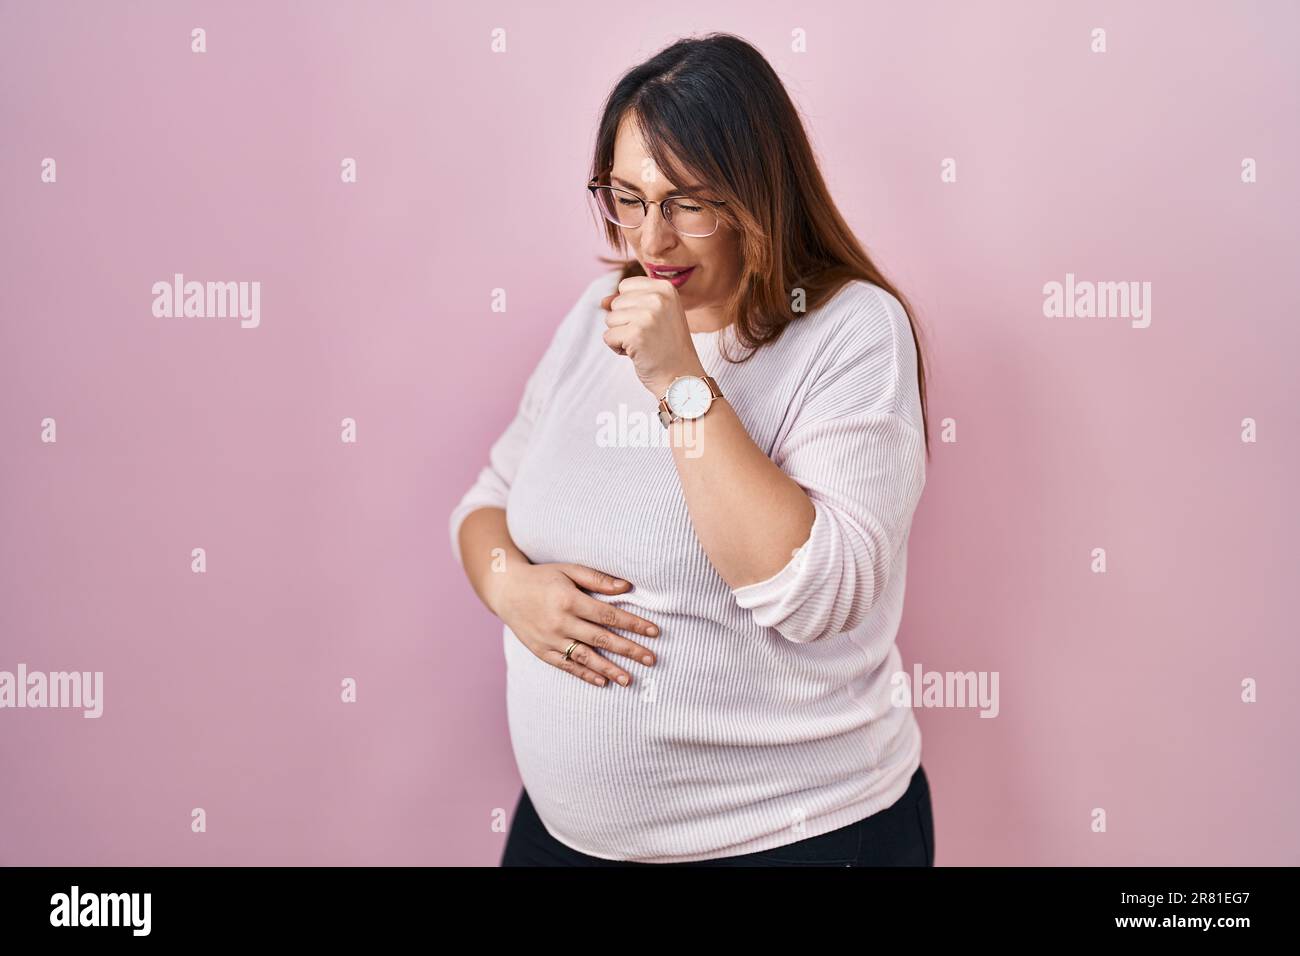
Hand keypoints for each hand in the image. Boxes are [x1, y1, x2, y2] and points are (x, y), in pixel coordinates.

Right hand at [492, 562, 659, 687]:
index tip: (654, 632)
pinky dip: (584, 675)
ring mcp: (550, 639)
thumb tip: (626, 587)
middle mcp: (560, 622)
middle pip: (601, 638)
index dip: (633, 624)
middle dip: (629, 650)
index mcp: (569, 599)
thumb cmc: (542, 577)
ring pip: (585, 657)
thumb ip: (597, 579)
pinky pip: (566, 666)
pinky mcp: (541, 651)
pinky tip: (602, 681)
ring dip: (609, 669)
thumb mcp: (568, 570)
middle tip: (651, 659)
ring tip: (629, 679)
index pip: (609, 615)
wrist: (506, 591)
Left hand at [600, 276, 706, 397]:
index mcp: (666, 288)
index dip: (630, 307)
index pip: (626, 286)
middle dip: (624, 322)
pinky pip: (608, 337)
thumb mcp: (654, 316)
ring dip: (621, 335)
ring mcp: (648, 315)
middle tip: (647, 336)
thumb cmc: (667, 347)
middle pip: (616, 302)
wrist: (681, 377)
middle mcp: (658, 298)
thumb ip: (629, 303)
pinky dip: (617, 348)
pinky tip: (637, 354)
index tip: (649, 322)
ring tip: (643, 344)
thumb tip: (602, 301)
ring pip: (609, 319)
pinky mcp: (635, 334)